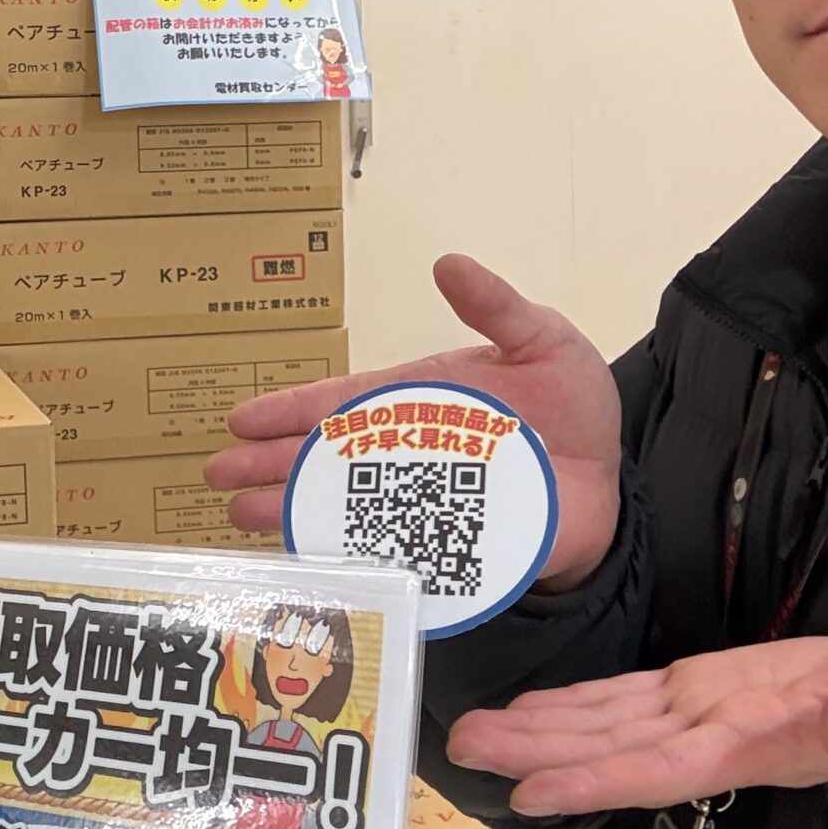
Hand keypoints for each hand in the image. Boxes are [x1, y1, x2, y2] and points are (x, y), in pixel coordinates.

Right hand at [202, 254, 621, 590]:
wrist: (610, 479)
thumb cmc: (571, 406)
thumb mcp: (541, 342)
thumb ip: (497, 308)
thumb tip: (448, 264)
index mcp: (414, 401)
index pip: (341, 403)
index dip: (290, 409)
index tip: (241, 417)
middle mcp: (404, 454)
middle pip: (325, 460)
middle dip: (270, 465)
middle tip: (217, 475)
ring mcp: (420, 501)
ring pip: (342, 507)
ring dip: (291, 512)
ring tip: (240, 515)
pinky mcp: (446, 544)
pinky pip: (387, 552)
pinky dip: (348, 558)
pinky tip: (307, 564)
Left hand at [446, 626, 827, 816]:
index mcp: (757, 741)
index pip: (661, 765)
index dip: (596, 776)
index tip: (531, 790)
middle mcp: (715, 734)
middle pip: (613, 748)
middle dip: (537, 753)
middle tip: (460, 752)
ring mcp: (706, 712)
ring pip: (609, 722)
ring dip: (540, 730)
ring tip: (473, 733)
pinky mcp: (707, 685)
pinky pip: (629, 697)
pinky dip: (578, 702)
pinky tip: (534, 708)